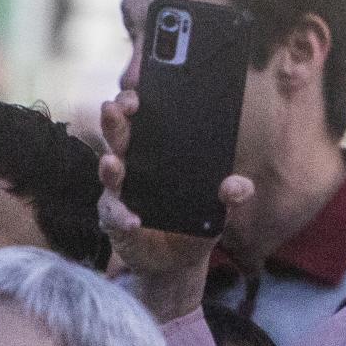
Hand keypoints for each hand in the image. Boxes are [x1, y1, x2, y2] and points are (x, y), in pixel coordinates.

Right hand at [97, 89, 252, 323]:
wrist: (176, 262)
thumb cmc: (193, 222)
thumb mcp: (218, 208)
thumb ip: (231, 195)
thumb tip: (237, 185)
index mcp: (156, 155)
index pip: (143, 120)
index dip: (137, 100)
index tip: (139, 83)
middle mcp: (133, 168)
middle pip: (119, 138)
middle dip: (116, 121)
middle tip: (116, 108)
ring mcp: (120, 195)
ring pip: (109, 175)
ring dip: (109, 167)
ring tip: (113, 163)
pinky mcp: (115, 223)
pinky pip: (114, 217)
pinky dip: (122, 217)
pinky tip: (133, 220)